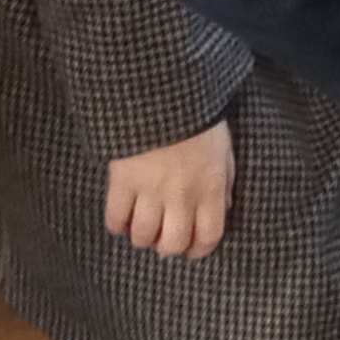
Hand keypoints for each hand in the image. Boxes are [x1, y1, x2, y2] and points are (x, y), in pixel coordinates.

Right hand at [103, 122, 233, 257]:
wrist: (160, 89)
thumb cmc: (197, 115)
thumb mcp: (223, 147)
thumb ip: (224, 181)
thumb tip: (224, 208)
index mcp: (210, 187)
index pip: (208, 236)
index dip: (199, 249)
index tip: (192, 249)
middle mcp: (181, 196)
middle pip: (172, 244)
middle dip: (169, 246)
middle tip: (164, 238)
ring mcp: (149, 190)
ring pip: (143, 236)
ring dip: (143, 237)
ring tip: (142, 226)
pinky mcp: (121, 181)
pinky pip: (115, 218)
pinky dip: (117, 224)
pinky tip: (121, 218)